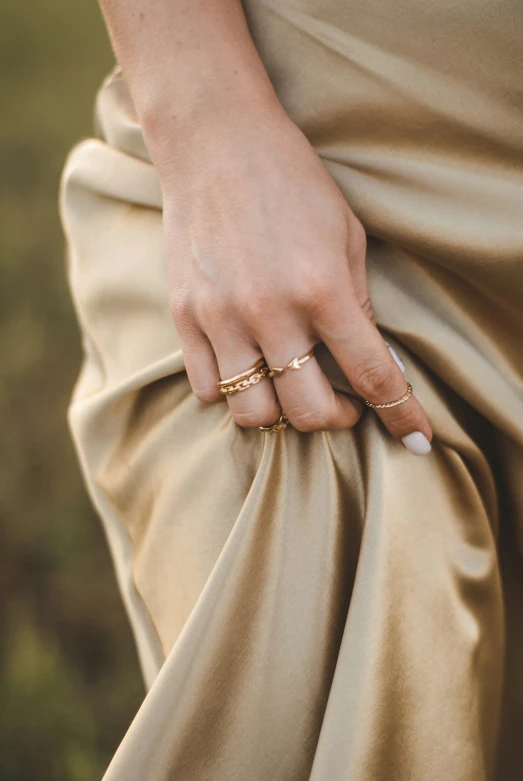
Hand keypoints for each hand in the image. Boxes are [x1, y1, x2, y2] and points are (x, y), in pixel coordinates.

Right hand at [155, 98, 432, 448]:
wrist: (215, 143)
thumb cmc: (291, 181)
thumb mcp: (345, 235)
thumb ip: (358, 303)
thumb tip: (373, 359)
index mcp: (322, 289)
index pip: (372, 375)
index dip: (401, 414)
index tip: (415, 439)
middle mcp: (271, 313)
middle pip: (308, 411)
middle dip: (336, 420)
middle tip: (342, 404)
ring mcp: (222, 318)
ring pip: (252, 413)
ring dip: (279, 412)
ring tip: (287, 387)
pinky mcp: (185, 317)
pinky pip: (206, 387)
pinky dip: (231, 391)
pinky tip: (246, 365)